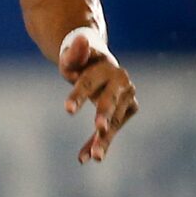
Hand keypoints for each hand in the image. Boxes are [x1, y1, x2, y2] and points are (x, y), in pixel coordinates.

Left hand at [61, 32, 136, 163]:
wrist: (96, 67)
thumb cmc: (79, 63)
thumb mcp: (71, 58)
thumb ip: (73, 52)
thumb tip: (81, 38)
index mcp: (105, 67)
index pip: (90, 82)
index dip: (79, 95)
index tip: (67, 110)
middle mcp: (121, 82)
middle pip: (110, 100)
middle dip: (104, 114)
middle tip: (98, 128)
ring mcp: (127, 97)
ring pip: (115, 120)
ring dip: (104, 139)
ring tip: (94, 157)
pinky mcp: (128, 110)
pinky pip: (114, 129)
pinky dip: (101, 143)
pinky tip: (86, 157)